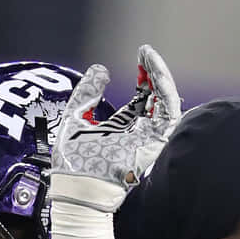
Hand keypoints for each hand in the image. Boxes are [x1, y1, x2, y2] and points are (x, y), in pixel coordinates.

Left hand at [51, 45, 180, 212]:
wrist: (75, 187)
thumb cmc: (71, 164)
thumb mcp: (74, 118)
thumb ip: (86, 93)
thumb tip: (100, 68)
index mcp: (120, 128)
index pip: (141, 97)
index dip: (143, 75)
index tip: (141, 54)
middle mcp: (137, 132)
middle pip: (155, 96)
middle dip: (153, 72)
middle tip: (146, 52)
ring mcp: (148, 138)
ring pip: (165, 101)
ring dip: (160, 77)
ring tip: (150, 57)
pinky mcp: (154, 142)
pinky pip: (168, 113)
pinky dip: (165, 91)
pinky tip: (155, 74)